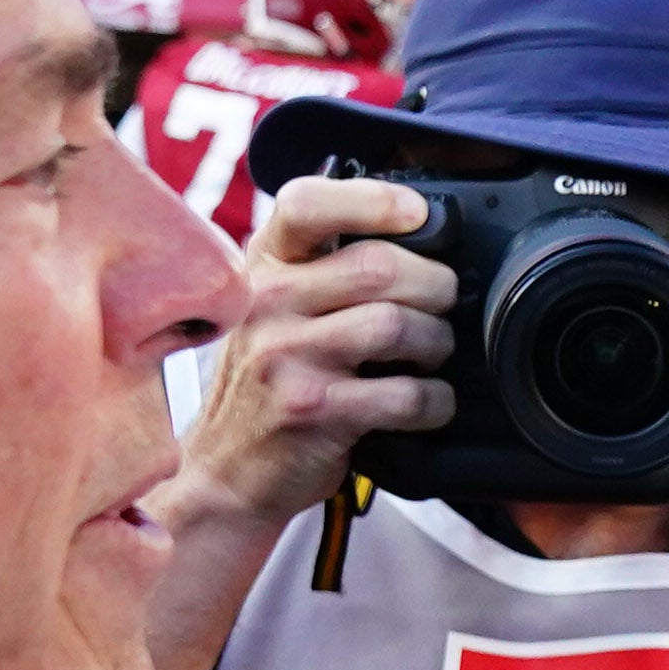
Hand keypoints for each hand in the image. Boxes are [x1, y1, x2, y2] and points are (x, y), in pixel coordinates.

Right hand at [168, 176, 455, 537]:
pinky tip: (428, 405)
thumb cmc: (269, 384)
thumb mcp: (278, 312)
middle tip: (442, 308)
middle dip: (434, 287)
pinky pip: (402, 393)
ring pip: (396, 325)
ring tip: (432, 357)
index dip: (371, 199)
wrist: (226, 469)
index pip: (307, 203)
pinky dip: (434, 401)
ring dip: (437, 344)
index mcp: (263, 265)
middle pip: (379, 265)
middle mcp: (267, 302)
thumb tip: (420, 241)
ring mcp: (284, 355)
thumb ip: (326, 271)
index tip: (418, 214)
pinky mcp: (310, 409)